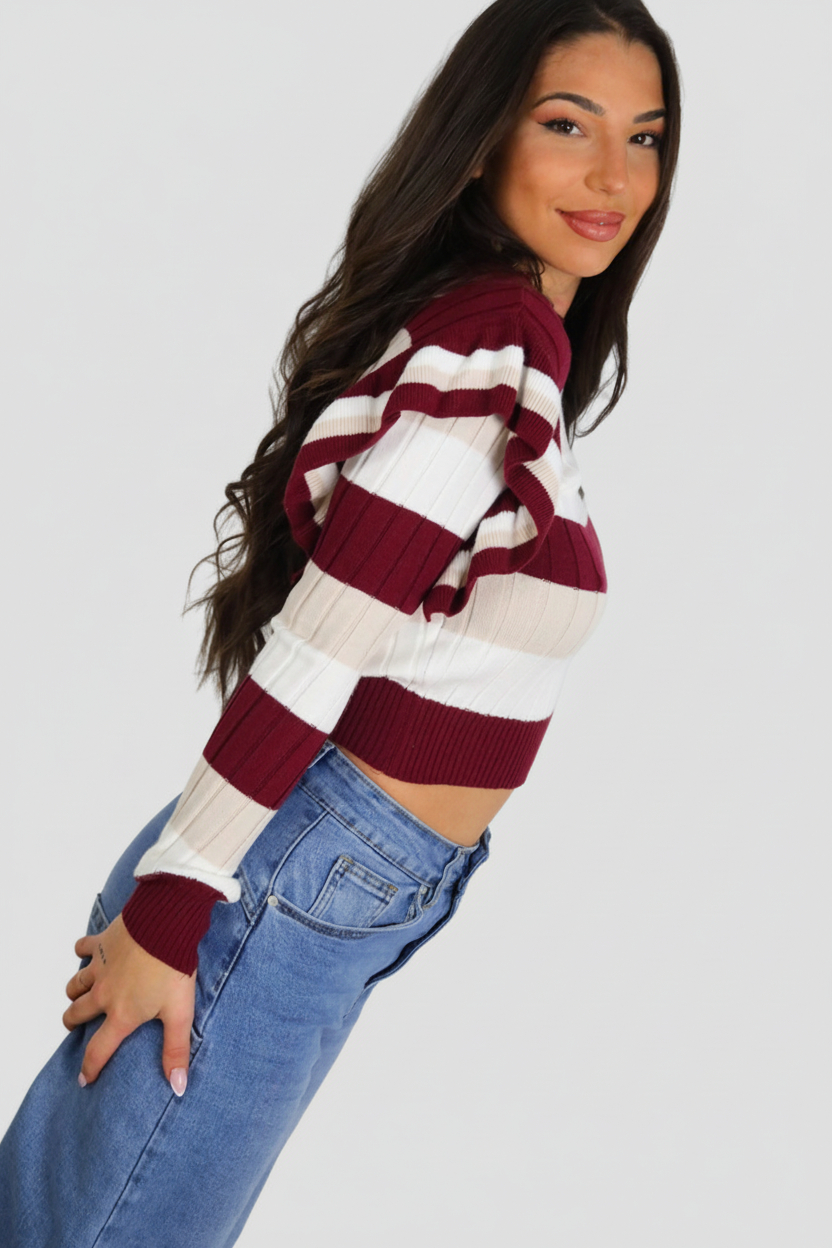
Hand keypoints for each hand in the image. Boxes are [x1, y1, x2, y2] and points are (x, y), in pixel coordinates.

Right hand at [63, 912, 195, 1094]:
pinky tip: (90, 953)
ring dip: (75, 992)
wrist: (165, 925)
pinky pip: (82, 948)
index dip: (90, 1067)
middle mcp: (104, 993)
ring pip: (74, 985)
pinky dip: (82, 952)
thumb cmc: (172, 968)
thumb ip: (175, 1050)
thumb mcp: (179, 1013)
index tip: (83, 1079)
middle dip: (73, 1023)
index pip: (99, 1050)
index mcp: (122, 1014)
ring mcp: (99, 967)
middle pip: (76, 1014)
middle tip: (76, 1026)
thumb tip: (177, 1087)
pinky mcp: (101, 943)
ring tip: (80, 995)